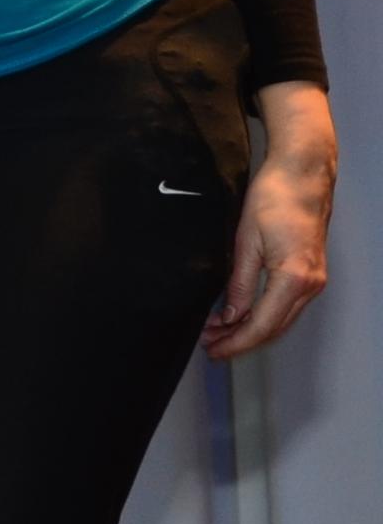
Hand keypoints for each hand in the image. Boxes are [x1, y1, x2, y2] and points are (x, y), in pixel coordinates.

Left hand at [205, 84, 335, 361]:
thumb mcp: (246, 241)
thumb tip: (229, 316)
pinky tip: (240, 315)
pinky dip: (263, 316)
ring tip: (217, 334)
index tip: (212, 350)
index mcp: (294, 277)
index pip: (263, 325)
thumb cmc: (275, 198)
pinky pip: (287, 305)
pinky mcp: (311, 272)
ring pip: (282, 320)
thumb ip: (239, 283)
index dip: (236, 342)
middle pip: (275, 328)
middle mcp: (311, 284)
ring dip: (251, 330)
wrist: (303, 173)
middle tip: (209, 347)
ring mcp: (315, 280)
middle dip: (241, 341)